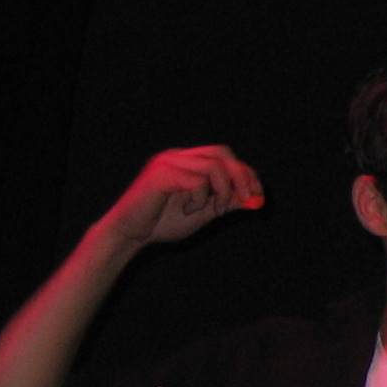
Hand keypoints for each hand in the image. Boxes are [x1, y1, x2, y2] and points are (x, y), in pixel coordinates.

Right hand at [100, 146, 264, 248]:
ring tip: (214, 211)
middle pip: (222, 153)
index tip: (258, 196)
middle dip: (241, 177)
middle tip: (245, 200)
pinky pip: (196, 181)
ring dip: (222, 191)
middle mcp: (177, 156)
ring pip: (213, 165)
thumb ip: (226, 202)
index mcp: (187, 161)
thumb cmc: (162, 223)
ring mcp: (167, 162)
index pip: (225, 156)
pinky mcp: (160, 175)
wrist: (128, 234)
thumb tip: (255, 199)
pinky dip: (201, 198)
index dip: (246, 173)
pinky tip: (189, 210)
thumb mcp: (203, 213)